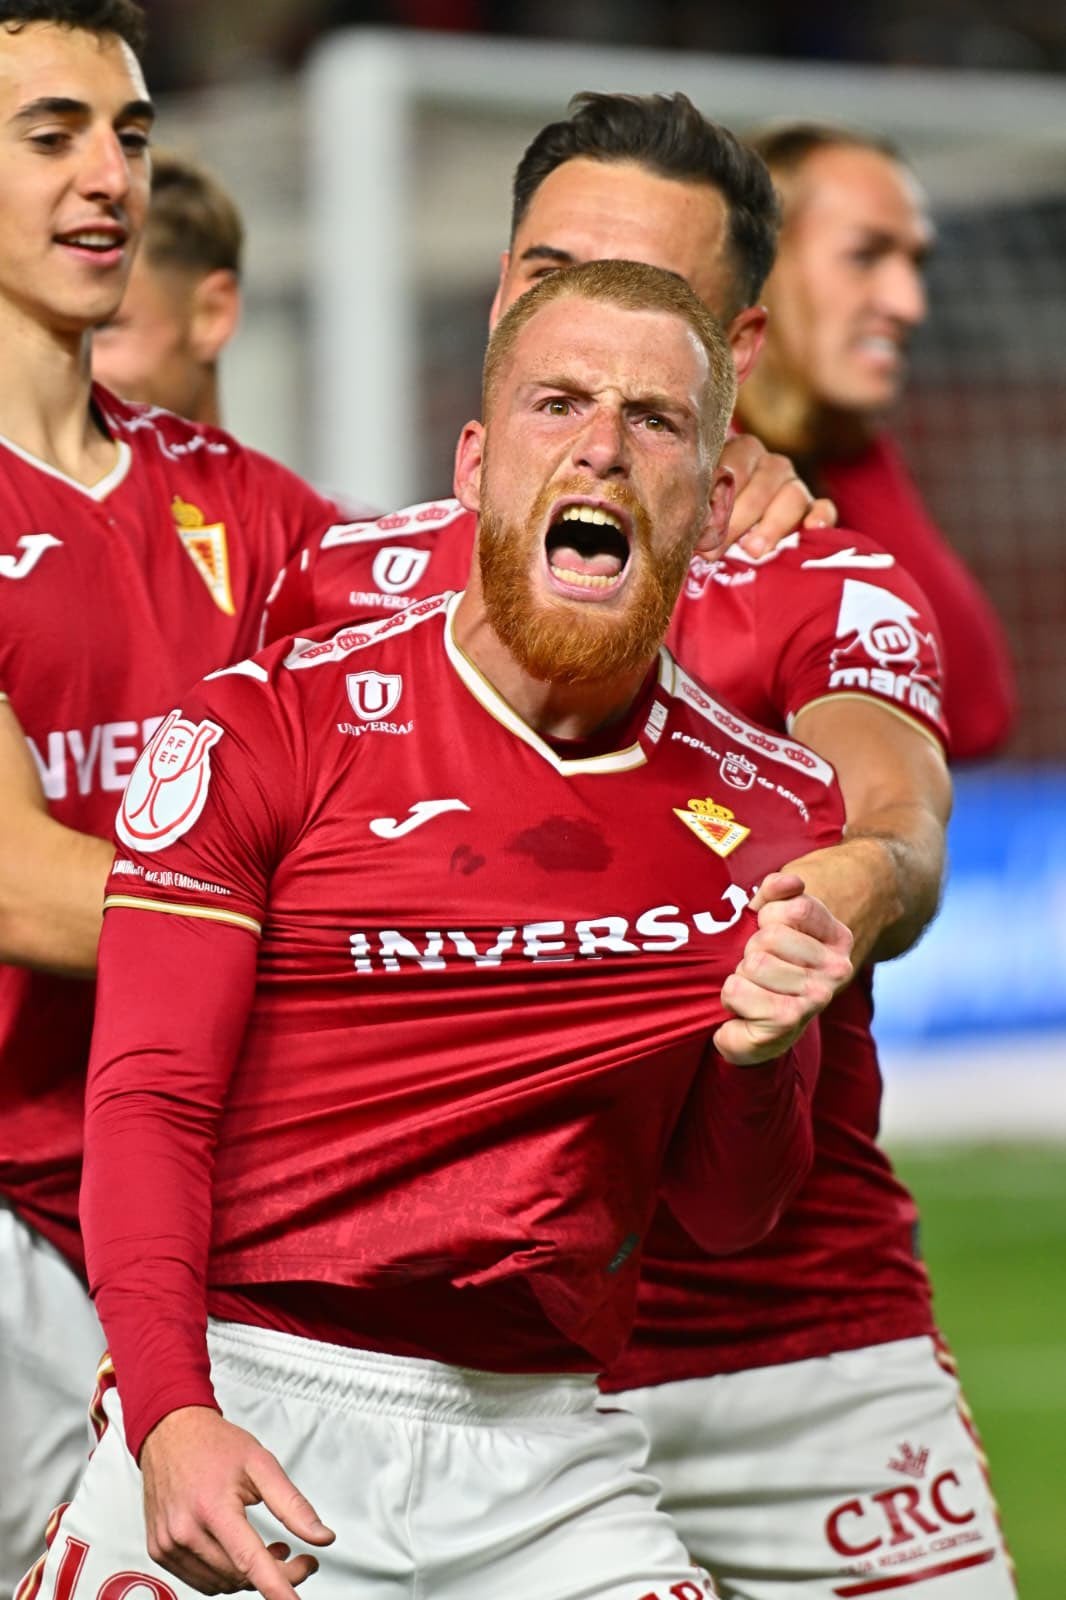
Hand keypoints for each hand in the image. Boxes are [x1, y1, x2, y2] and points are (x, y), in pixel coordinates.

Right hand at [140, 1406, 334, 1597]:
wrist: (171, 1432)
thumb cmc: (214, 1445)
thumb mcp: (261, 1464)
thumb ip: (293, 1505)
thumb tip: (321, 1537)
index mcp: (212, 1507)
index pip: (249, 1561)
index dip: (277, 1588)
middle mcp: (185, 1530)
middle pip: (240, 1576)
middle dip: (278, 1573)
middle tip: (298, 1557)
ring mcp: (169, 1544)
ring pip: (222, 1584)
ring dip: (251, 1576)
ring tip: (270, 1548)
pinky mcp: (160, 1551)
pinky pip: (201, 1580)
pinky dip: (226, 1574)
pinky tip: (239, 1551)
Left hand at [701, 433, 834, 558]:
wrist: (737, 531)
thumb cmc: (711, 518)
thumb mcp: (700, 507)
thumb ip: (695, 508)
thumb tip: (685, 530)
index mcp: (741, 452)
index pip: (732, 468)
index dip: (715, 498)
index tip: (699, 524)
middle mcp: (771, 465)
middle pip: (760, 487)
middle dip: (734, 522)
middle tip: (713, 551)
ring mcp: (795, 486)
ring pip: (791, 497)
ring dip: (771, 526)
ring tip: (752, 552)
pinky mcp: (815, 509)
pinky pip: (824, 509)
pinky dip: (820, 518)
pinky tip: (810, 531)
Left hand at [713, 871, 852, 1065]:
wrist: (764, 1028)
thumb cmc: (769, 963)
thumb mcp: (770, 917)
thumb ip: (776, 892)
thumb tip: (791, 882)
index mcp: (838, 938)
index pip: (796, 908)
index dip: (769, 917)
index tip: (770, 933)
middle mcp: (836, 969)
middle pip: (771, 936)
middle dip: (752, 948)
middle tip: (759, 968)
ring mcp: (816, 997)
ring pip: (754, 963)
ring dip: (741, 974)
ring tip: (753, 986)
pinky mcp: (788, 1021)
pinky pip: (737, 990)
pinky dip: (731, 997)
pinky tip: (746, 1007)